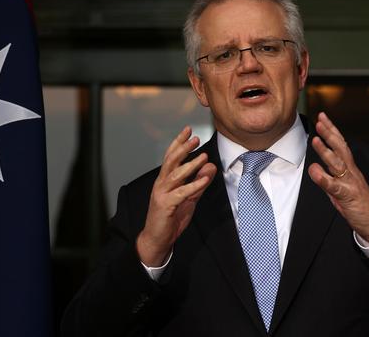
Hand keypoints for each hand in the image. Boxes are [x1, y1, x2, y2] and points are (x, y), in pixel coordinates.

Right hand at [137, 126, 216, 266]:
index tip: (188, 130)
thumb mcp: (189, 198)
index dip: (179, 142)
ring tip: (203, 156)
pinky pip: (181, 193)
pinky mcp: (165, 206)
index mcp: (165, 180)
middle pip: (170, 161)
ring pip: (175, 175)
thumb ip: (199, 182)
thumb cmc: (171, 218)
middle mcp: (161, 184)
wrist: (158, 239)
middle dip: (183, 148)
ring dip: (190, 165)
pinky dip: (194, 186)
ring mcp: (162, 194)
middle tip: (195, 137)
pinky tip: (204, 179)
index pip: (171, 157)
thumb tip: (210, 166)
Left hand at [308, 112, 368, 243]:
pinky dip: (324, 178)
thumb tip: (315, 169)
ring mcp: (350, 182)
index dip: (332, 130)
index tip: (323, 117)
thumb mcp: (341, 188)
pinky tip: (315, 170)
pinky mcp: (348, 196)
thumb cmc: (357, 204)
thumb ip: (329, 177)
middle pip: (341, 148)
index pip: (341, 145)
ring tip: (316, 140)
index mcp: (350, 168)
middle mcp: (352, 172)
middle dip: (330, 133)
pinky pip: (335, 186)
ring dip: (326, 151)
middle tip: (320, 121)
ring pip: (338, 164)